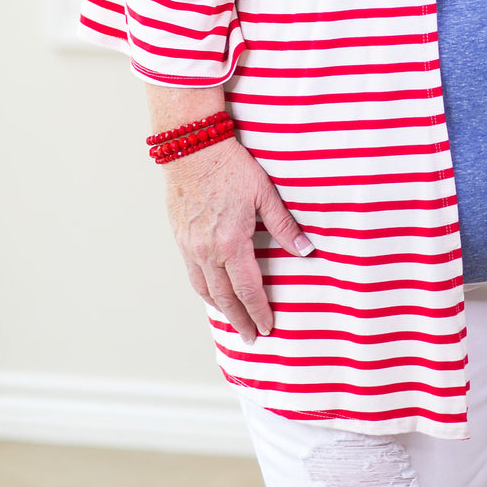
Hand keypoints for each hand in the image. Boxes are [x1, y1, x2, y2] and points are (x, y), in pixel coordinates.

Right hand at [161, 136, 314, 343]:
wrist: (192, 149)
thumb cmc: (231, 167)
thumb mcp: (265, 194)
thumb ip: (285, 226)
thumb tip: (306, 250)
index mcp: (232, 242)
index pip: (249, 289)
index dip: (259, 310)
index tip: (268, 328)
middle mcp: (208, 251)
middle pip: (225, 298)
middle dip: (240, 320)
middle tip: (252, 337)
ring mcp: (190, 247)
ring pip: (205, 290)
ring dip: (221, 309)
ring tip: (234, 321)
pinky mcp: (180, 239)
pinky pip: (192, 275)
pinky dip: (205, 291)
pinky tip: (213, 293)